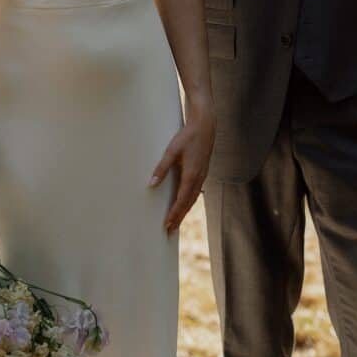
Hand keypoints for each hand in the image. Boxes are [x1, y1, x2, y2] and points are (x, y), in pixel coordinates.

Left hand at [149, 96, 215, 234]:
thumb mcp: (172, 151)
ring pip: (193, 198)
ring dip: (184, 211)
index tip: (166, 225)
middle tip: (169, 231)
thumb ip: (161, 168)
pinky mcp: (203, 171)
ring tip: (176, 221)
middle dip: (179, 217)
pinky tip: (184, 203)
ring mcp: (202, 175)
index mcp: (192, 175)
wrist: (205, 124)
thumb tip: (151, 184)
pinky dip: (189, 201)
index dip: (174, 214)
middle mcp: (199, 178)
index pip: (181, 200)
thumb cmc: (188, 136)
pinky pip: (196, 191)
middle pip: (188, 203)